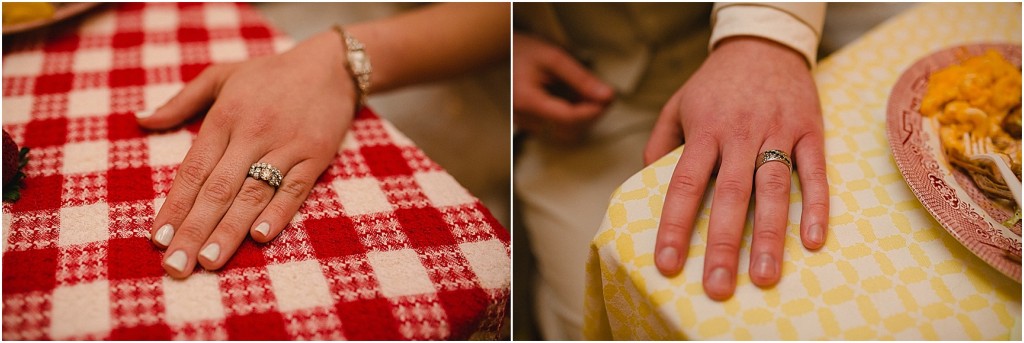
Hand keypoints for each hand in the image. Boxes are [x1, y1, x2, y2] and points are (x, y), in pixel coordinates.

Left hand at [139, 30, 355, 277]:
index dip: (174, 207)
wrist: (331, 66)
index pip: (193, 170)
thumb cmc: (270, 74)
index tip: (157, 239)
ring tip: (209, 261)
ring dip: (230, 230)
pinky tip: (260, 237)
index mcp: (225, 118)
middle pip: (218, 189)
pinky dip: (279, 213)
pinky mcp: (315, 156)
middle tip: (175, 266)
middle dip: (194, 230)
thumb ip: (181, 101)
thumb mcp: (221, 76)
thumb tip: (141, 121)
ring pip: (253, 194)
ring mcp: (286, 147)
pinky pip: (295, 189)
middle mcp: (253, 134)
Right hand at [512, 33, 614, 143]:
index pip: (567, 118)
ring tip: (589, 96)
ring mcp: (526, 124)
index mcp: (527, 100)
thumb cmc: (525, 51)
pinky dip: (572, 118)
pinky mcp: (530, 125)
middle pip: (569, 130)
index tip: (607, 100)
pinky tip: (576, 101)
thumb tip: (606, 96)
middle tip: (604, 96)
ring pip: (566, 133)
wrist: (502, 52)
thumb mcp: (555, 58)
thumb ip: (581, 78)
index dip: (592, 112)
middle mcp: (523, 117)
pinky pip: (557, 129)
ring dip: (583, 118)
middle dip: (591, 116)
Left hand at [644, 37, 829, 299]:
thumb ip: (660, 144)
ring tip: (765, 277)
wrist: (764, 44)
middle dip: (722, 245)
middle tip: (717, 287)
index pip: (684, 184)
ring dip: (769, 236)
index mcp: (704, 131)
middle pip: (730, 195)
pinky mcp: (810, 130)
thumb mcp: (677, 106)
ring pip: (773, 189)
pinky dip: (817, 207)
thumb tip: (647, 184)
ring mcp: (778, 132)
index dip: (674, 225)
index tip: (667, 263)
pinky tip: (812, 241)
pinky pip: (815, 173)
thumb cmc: (714, 84)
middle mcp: (740, 134)